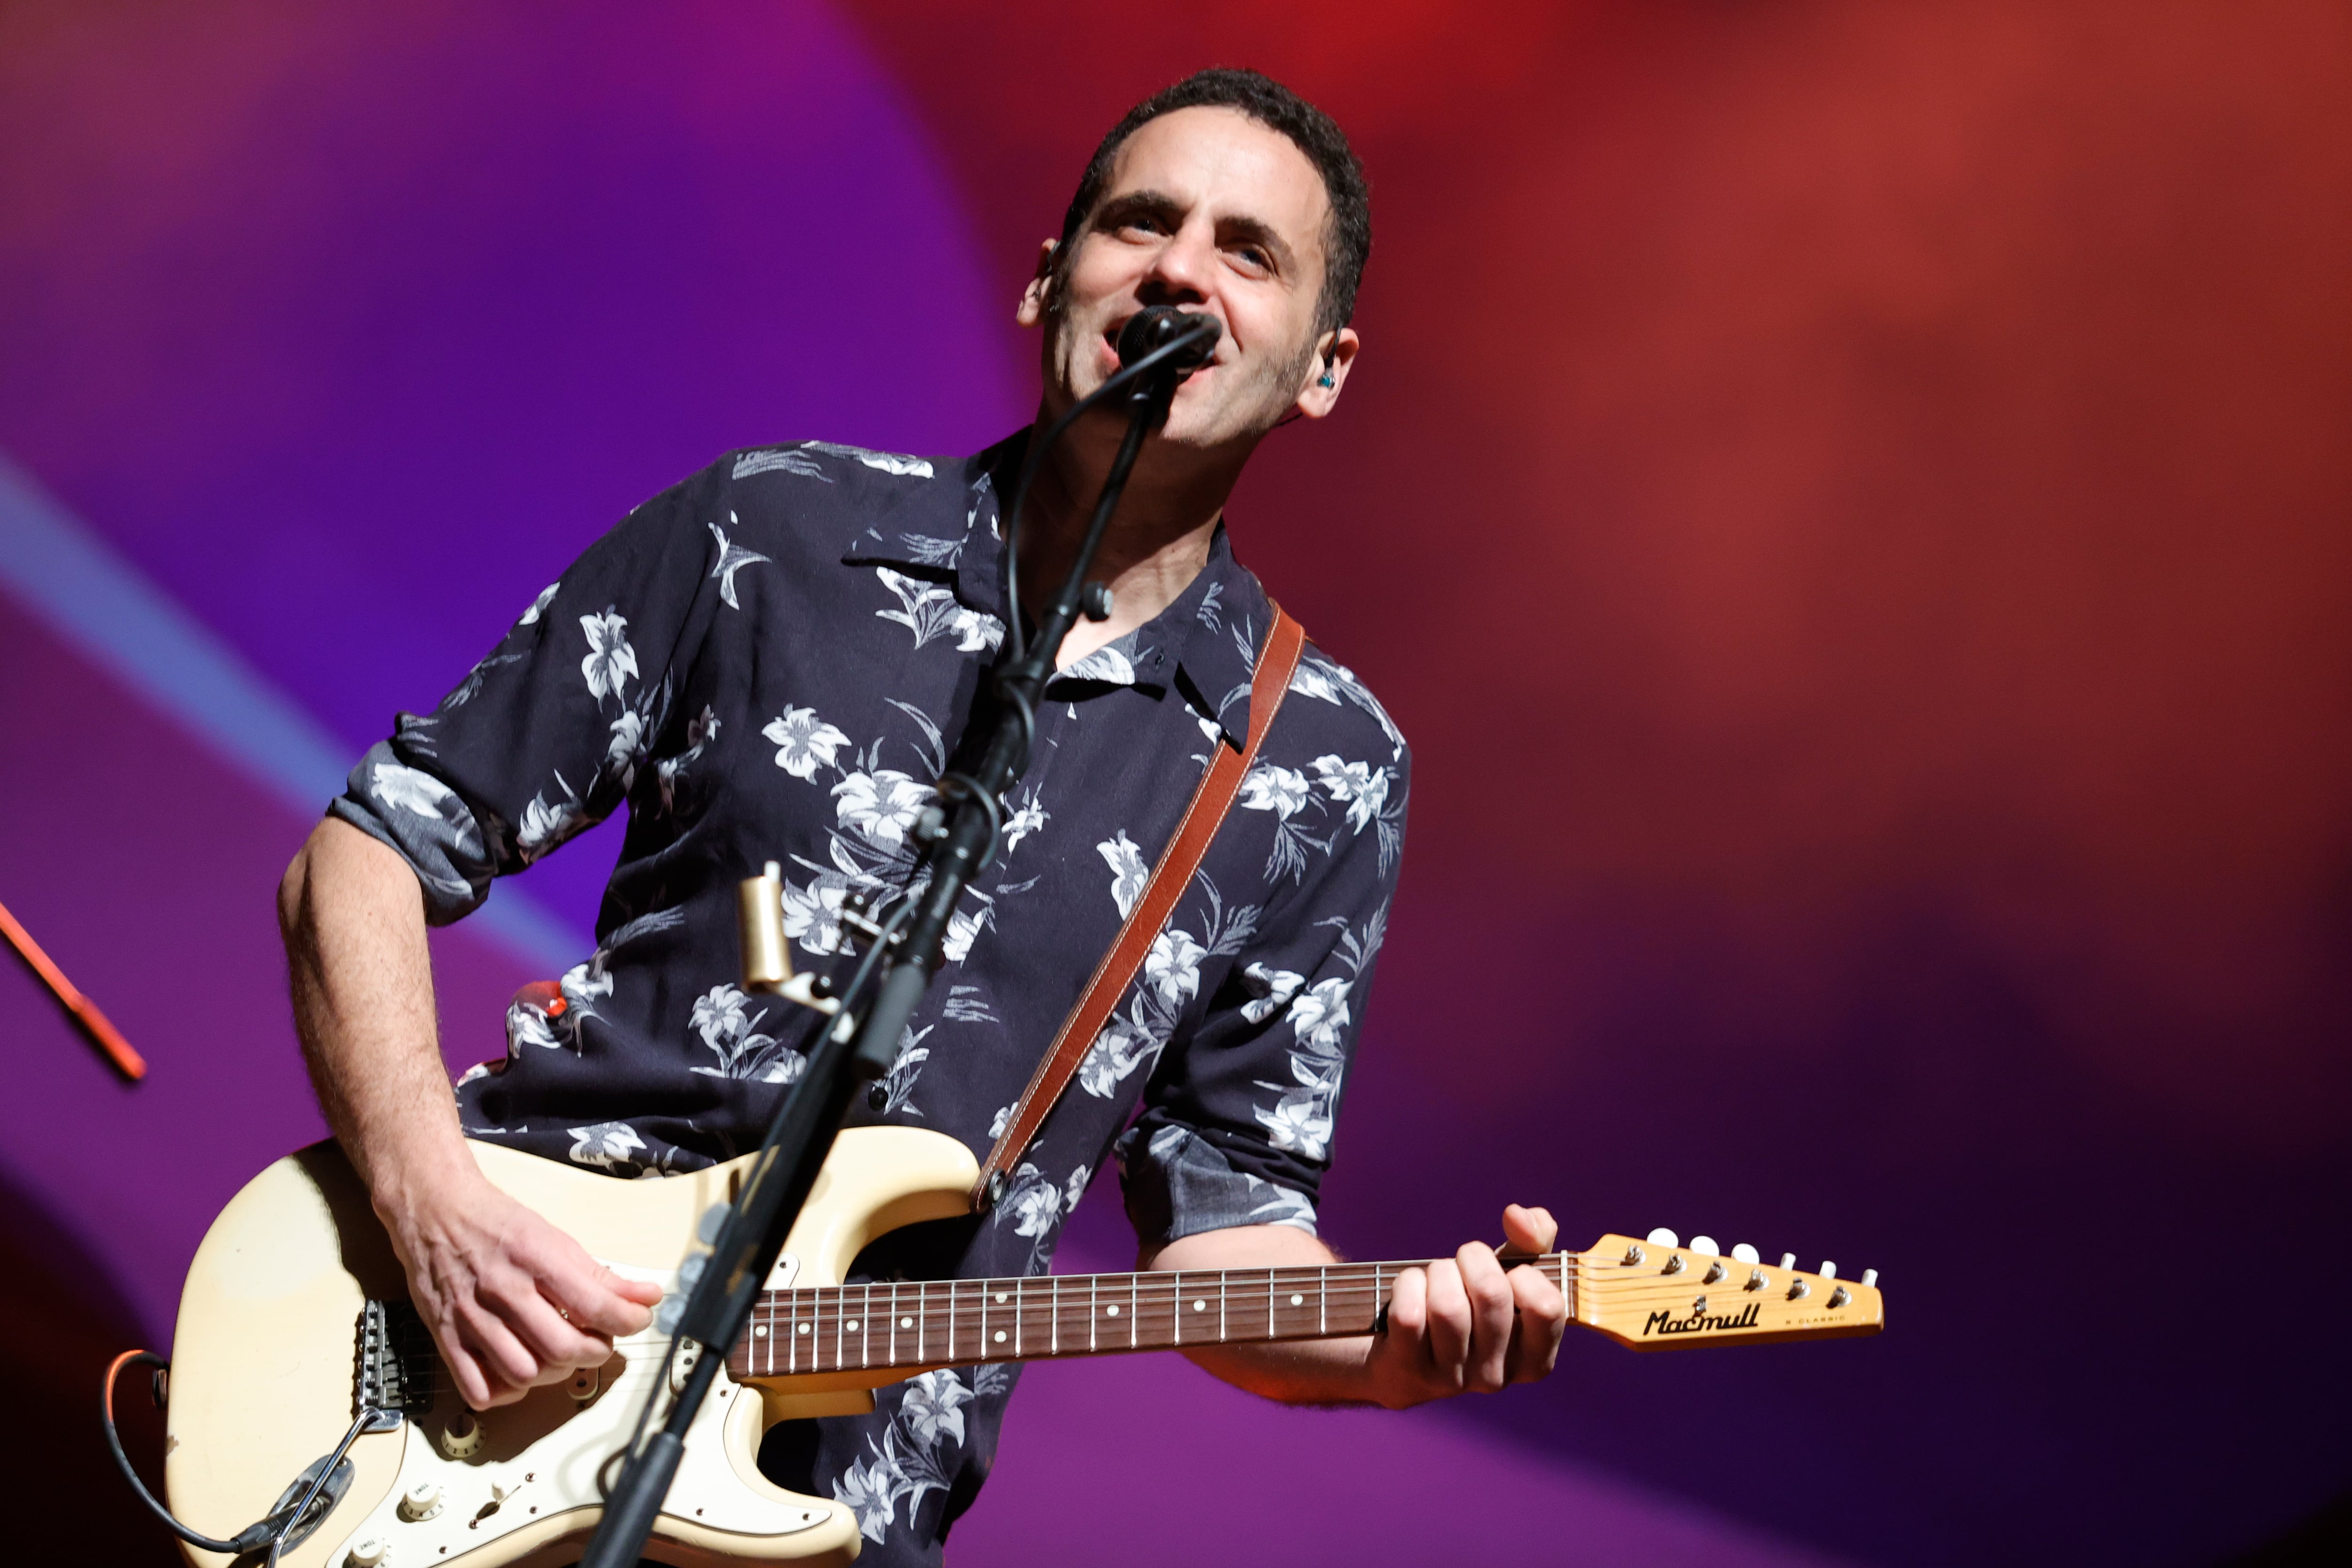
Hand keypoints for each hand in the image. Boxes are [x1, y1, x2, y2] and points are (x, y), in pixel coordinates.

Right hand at [377, 1163, 665, 1409]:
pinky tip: (520, 1372)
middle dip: (595, 1351)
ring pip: (524, 1373)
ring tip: (561, 1355)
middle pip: (563, 1348)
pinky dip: (506, 1391)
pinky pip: (480, 1389)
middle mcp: (504, 1291)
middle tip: (600, 1341)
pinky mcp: (447, 1338)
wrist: (435, 1211)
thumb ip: (601, 1274)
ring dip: (554, 1373)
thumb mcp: (555, 1238)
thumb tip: (646, 1297)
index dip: (627, 1321)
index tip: (638, 1320)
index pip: (594, 1305)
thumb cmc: (496, 1223)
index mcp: (536, 1259)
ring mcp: (472, 1318)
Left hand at [1366, 1203, 1566, 1408]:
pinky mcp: (1410, 1371)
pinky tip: (1409, 1290)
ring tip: (1436, 1277)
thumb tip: (1518, 1215)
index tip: (1509, 1273)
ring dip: (1438, 1273)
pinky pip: (1409, 1315)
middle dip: (1472, 1259)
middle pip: (1491, 1295)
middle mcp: (1497, 1377)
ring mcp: (1453, 1380)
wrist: (1404, 1357)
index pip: (1547, 1307)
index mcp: (1533, 1360)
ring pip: (1447, 1307)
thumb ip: (1531, 1240)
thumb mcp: (1508, 1276)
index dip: (1525, 1274)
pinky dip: (1407, 1286)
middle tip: (1462, 1262)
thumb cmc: (1468, 1306)